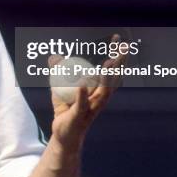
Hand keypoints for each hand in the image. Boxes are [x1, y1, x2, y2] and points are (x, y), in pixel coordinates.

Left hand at [48, 34, 125, 149]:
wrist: (64, 136)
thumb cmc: (65, 111)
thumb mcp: (59, 89)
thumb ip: (58, 73)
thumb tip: (55, 57)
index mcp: (97, 91)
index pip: (109, 71)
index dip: (114, 55)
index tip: (116, 39)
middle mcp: (99, 99)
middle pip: (112, 79)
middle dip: (118, 64)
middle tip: (122, 48)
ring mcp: (91, 109)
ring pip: (102, 93)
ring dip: (105, 78)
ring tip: (108, 63)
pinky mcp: (80, 117)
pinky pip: (81, 105)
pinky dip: (81, 95)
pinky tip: (81, 85)